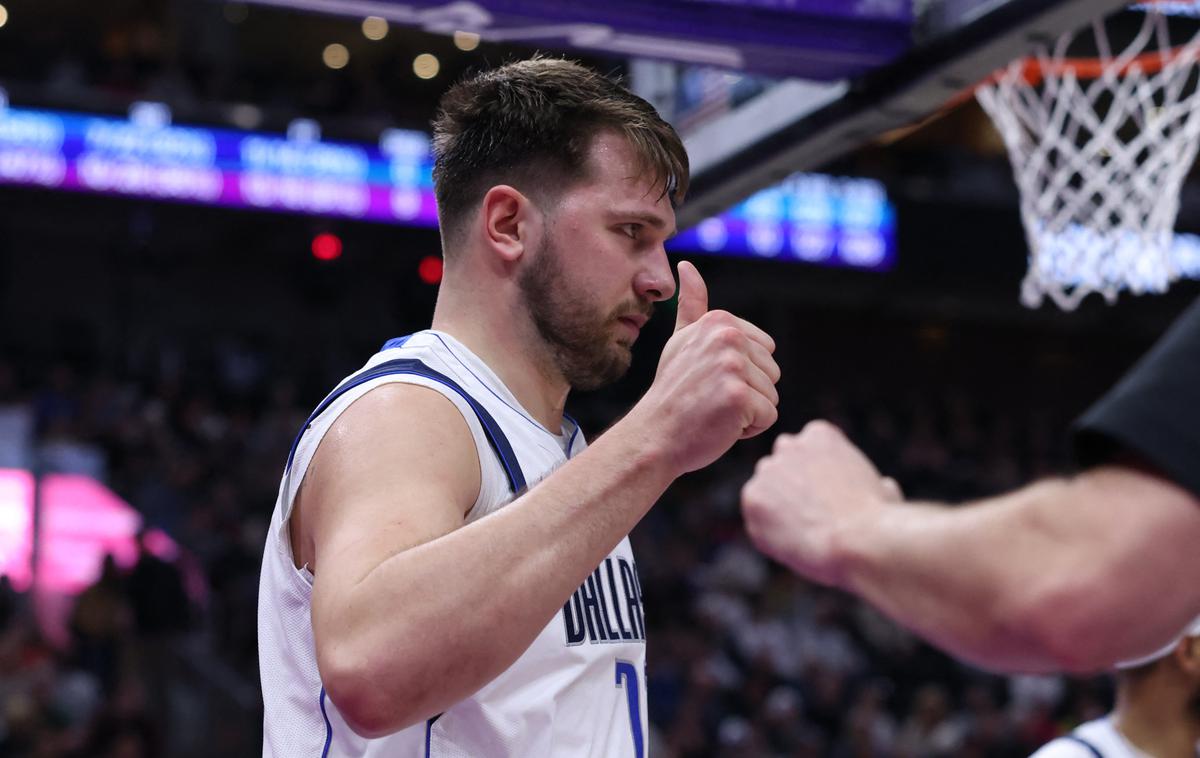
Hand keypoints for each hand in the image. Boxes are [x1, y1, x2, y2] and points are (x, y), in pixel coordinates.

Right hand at [627, 261, 780, 475]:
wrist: (654, 435)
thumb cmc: (672, 393)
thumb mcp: (681, 342)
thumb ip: (692, 305)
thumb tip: (686, 265)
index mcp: (719, 321)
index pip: (765, 351)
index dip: (742, 373)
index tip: (709, 380)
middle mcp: (728, 337)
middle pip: (772, 374)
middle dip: (748, 394)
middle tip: (710, 399)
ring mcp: (733, 366)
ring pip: (772, 396)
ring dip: (748, 413)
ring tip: (714, 412)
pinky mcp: (739, 396)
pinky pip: (768, 417)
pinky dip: (748, 430)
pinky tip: (719, 425)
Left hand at [741, 421, 901, 585]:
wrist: (856, 540)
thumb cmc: (877, 519)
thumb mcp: (883, 490)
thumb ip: (872, 482)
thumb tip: (885, 486)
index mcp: (820, 435)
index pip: (806, 449)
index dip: (816, 477)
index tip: (828, 497)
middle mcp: (788, 445)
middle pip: (781, 464)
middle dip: (790, 485)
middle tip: (810, 514)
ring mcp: (767, 471)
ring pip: (764, 490)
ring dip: (776, 508)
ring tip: (804, 532)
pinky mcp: (752, 499)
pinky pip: (756, 519)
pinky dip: (769, 533)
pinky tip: (793, 542)